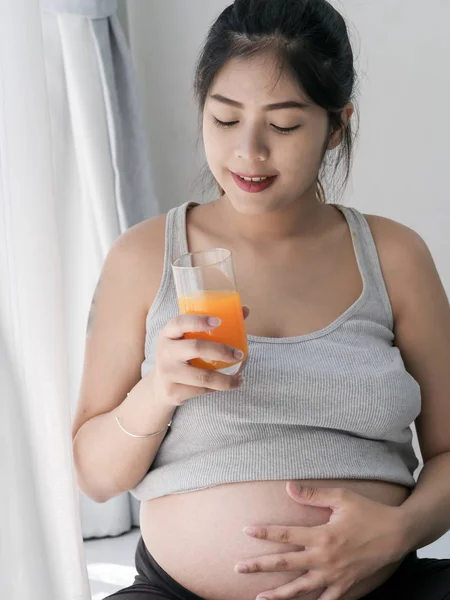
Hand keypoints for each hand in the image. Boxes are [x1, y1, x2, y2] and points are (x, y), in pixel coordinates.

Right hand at [151, 306, 248, 407]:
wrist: (160, 386)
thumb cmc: (181, 355)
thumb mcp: (187, 338)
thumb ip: (213, 325)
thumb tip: (245, 310)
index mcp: (168, 333)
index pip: (180, 322)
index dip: (199, 321)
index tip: (219, 321)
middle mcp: (165, 351)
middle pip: (196, 348)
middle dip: (222, 351)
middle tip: (239, 354)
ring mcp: (168, 373)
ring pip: (202, 376)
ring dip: (225, 379)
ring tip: (239, 378)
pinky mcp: (173, 391)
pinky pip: (201, 390)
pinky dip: (217, 388)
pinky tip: (226, 385)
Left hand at [235, 482, 406, 599]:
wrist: (396, 534)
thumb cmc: (368, 512)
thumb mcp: (341, 497)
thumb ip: (313, 494)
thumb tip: (288, 487)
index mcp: (322, 535)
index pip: (286, 535)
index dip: (265, 533)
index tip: (246, 531)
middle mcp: (324, 558)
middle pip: (286, 564)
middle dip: (260, 566)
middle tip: (239, 568)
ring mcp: (334, 576)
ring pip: (301, 589)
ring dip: (279, 594)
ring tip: (259, 597)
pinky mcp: (345, 586)